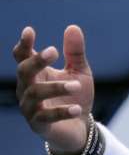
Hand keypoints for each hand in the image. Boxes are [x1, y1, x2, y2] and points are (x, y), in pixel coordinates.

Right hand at [12, 25, 94, 154]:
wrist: (80, 127)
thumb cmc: (76, 96)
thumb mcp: (79, 72)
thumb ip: (75, 53)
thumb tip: (73, 27)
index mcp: (35, 73)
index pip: (22, 56)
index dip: (24, 44)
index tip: (29, 31)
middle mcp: (27, 88)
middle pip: (24, 71)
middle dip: (36, 61)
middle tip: (54, 51)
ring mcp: (30, 107)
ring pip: (35, 93)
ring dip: (56, 87)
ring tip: (77, 85)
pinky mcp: (39, 125)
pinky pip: (46, 117)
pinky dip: (62, 112)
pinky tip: (77, 108)